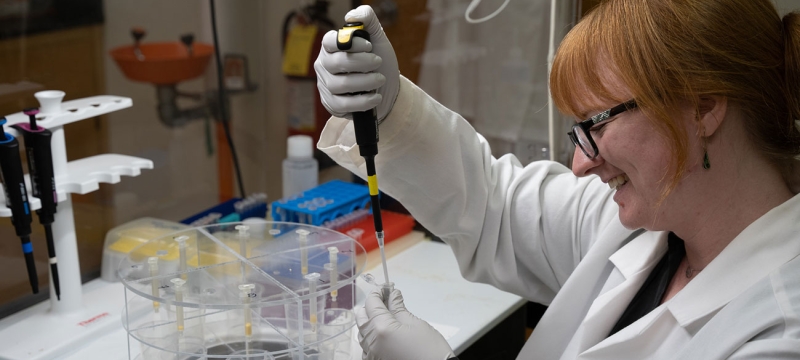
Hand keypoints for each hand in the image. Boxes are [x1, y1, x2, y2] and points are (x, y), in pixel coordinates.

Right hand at [314, 5, 399, 121]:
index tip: (369, 46)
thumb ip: (368, 20)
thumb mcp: (378, 39)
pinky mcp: (331, 104)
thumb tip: (353, 15)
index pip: (330, 41)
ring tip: (380, 79)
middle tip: (378, 62)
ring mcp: (326, 85)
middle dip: (362, 63)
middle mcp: (324, 65)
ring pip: (340, 85)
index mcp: (331, 47)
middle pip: (337, 63)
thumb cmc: (379, 63)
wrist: (387, 89)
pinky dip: (362, 102)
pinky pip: (342, 105)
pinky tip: (376, 97)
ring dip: (365, 82)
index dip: (350, 43)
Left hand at [356, 288, 454, 359]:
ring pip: (362, 331)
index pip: (371, 303)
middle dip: (371, 305)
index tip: (387, 287)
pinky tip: (385, 333)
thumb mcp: (415, 323)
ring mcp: (371, 354)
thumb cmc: (430, 349)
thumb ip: (398, 307)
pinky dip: (372, 336)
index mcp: (381, 328)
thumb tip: (392, 294)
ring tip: (387, 315)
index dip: (378, 292)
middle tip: (386, 299)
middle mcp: (371, 342)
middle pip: (362, 317)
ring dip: (371, 320)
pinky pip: (367, 346)